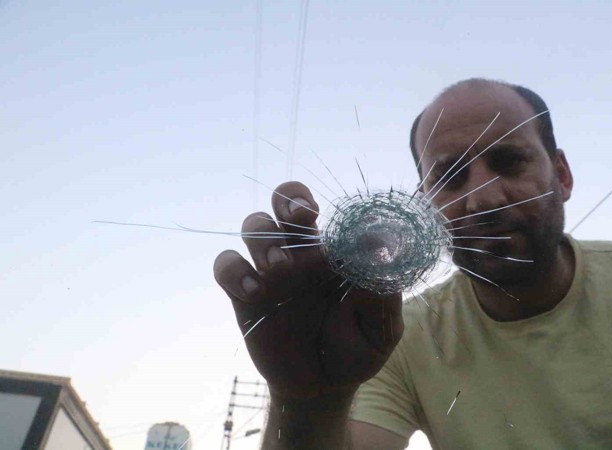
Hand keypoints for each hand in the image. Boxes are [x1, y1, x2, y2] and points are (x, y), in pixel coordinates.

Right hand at [214, 181, 403, 399]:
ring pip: (253, 228)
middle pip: (282, 203)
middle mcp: (301, 253)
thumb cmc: (358, 350)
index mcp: (335, 251)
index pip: (321, 208)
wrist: (324, 388)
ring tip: (279, 269)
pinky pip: (227, 265)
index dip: (311, 199)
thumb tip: (382, 251)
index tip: (315, 212)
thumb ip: (383, 294)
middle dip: (286, 198)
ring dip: (263, 239)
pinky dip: (234, 270)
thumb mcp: (381, 329)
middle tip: (298, 216)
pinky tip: (254, 292)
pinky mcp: (245, 296)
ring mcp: (271, 273)